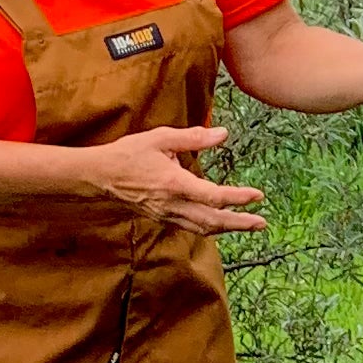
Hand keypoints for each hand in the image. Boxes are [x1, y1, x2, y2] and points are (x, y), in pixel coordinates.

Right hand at [84, 121, 267, 231]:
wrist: (100, 176)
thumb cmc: (129, 153)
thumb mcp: (161, 138)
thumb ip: (194, 137)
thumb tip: (223, 134)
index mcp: (174, 183)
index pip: (213, 196)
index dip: (238, 198)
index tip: (258, 195)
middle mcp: (172, 204)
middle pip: (213, 221)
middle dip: (240, 223)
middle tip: (262, 222)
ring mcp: (167, 214)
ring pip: (203, 228)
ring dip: (228, 228)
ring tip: (250, 225)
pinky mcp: (163, 217)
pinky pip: (191, 227)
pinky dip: (210, 227)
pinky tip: (222, 224)